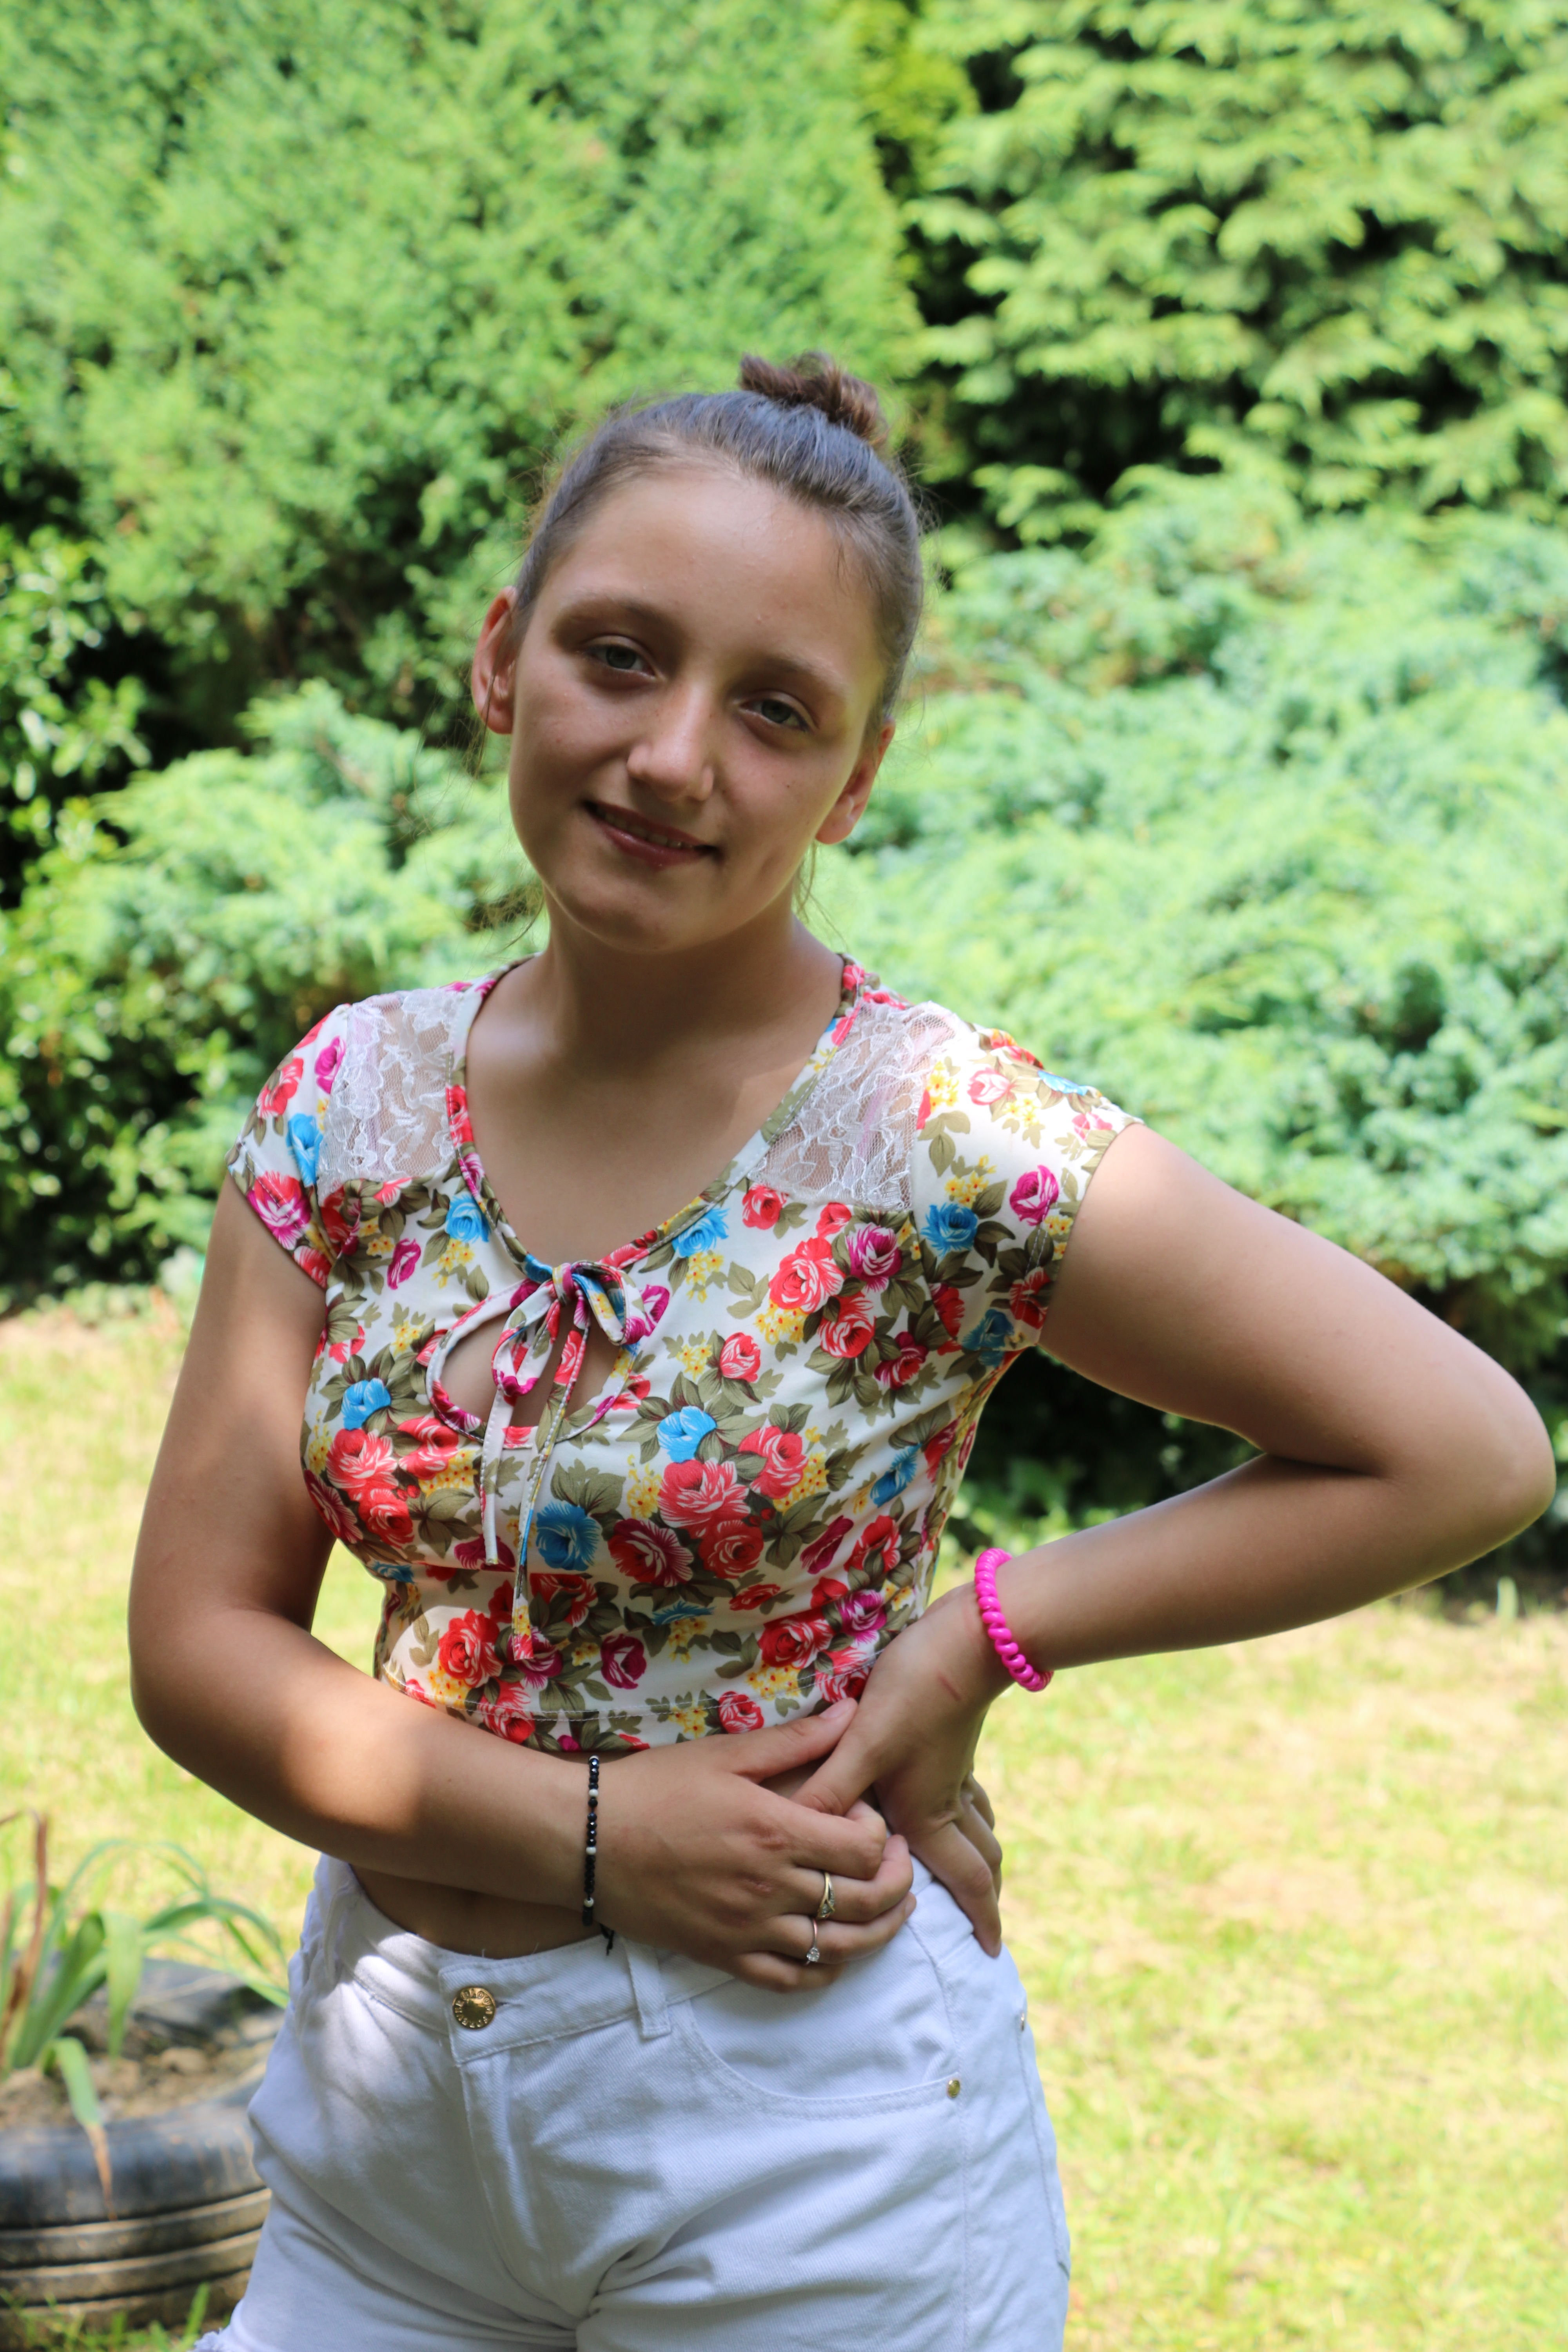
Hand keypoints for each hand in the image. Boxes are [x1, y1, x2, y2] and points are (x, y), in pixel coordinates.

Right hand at [596, 1699, 914, 1990]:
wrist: (586, 1839)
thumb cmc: (654, 1787)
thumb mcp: (725, 1754)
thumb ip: (794, 1740)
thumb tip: (850, 1711)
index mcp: (775, 1832)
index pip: (864, 1849)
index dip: (885, 1838)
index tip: (878, 1823)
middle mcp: (770, 1887)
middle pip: (864, 1902)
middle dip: (897, 1885)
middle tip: (900, 1867)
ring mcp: (748, 1929)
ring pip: (838, 1949)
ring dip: (877, 1934)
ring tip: (892, 1915)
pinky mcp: (723, 1956)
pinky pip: (791, 1979)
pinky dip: (825, 1971)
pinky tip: (836, 1953)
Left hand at [792, 1584, 1010, 1953]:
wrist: (968, 1639)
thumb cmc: (915, 1691)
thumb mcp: (862, 1741)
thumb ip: (828, 1789)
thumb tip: (792, 1836)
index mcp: (927, 1812)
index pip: (964, 1879)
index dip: (981, 1918)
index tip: (991, 1955)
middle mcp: (947, 1799)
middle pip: (980, 1860)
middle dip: (986, 1898)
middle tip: (990, 1928)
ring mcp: (956, 1771)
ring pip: (979, 1827)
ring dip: (983, 1857)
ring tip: (980, 1877)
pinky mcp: (955, 1743)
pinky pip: (970, 1796)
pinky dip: (974, 1815)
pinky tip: (961, 1805)